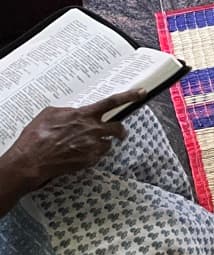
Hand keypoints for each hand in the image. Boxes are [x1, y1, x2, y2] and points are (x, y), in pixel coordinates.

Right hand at [5, 90, 143, 188]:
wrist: (31, 161)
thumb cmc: (36, 136)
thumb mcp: (50, 114)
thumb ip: (67, 110)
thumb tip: (73, 111)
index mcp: (83, 115)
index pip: (112, 102)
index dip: (129, 96)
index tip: (142, 93)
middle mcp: (92, 129)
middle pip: (117, 127)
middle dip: (120, 130)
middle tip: (118, 132)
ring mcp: (92, 146)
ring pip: (109, 144)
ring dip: (103, 144)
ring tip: (91, 146)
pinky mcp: (89, 160)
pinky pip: (98, 156)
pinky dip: (93, 155)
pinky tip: (81, 155)